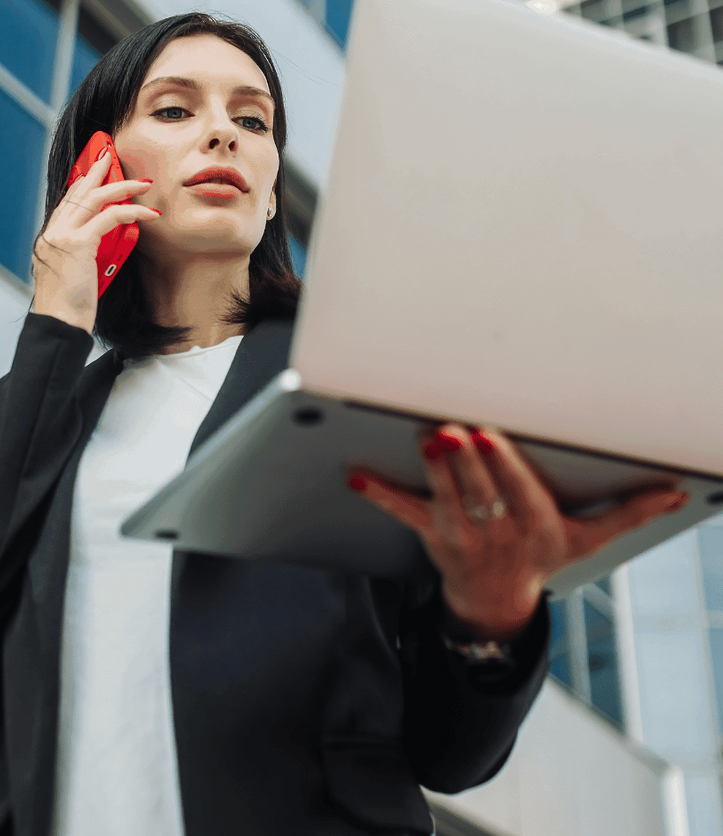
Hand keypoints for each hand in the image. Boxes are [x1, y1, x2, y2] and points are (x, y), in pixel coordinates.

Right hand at [31, 148, 160, 332]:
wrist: (59, 325)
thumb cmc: (69, 309)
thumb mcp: (74, 276)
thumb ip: (83, 257)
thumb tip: (102, 248)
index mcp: (49, 240)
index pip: (66, 202)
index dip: (81, 184)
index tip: (94, 172)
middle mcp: (52, 234)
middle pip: (76, 191)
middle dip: (95, 170)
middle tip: (109, 154)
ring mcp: (62, 237)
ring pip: (93, 198)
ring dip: (120, 186)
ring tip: (141, 183)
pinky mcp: (77, 245)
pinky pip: (109, 218)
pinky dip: (131, 212)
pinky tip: (148, 214)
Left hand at [347, 424, 687, 640]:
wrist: (498, 604)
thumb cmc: (541, 559)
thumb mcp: (587, 540)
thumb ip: (627, 513)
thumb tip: (675, 493)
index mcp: (535, 527)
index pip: (518, 493)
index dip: (503, 466)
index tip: (490, 436)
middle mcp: (496, 533)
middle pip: (479, 492)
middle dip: (465, 461)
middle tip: (452, 429)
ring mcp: (459, 536)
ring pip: (443, 499)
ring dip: (432, 470)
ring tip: (424, 440)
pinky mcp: (430, 535)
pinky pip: (403, 514)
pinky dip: (379, 495)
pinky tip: (356, 476)